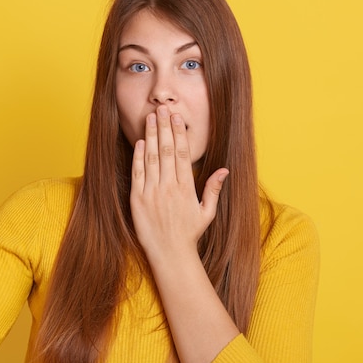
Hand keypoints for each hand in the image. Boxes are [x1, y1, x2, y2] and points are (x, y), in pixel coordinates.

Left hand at [130, 105, 227, 257]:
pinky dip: (138, 157)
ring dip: (151, 136)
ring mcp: (152, 192)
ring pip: (151, 158)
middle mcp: (169, 187)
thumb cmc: (189, 233)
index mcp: (187, 188)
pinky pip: (138, 173)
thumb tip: (224, 170)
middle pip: (167, 150)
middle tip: (163, 108)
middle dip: (164, 127)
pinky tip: (139, 142)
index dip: (179, 133)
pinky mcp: (138, 199)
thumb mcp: (207, 212)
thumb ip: (213, 189)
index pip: (183, 154)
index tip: (177, 117)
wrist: (169, 254)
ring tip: (150, 117)